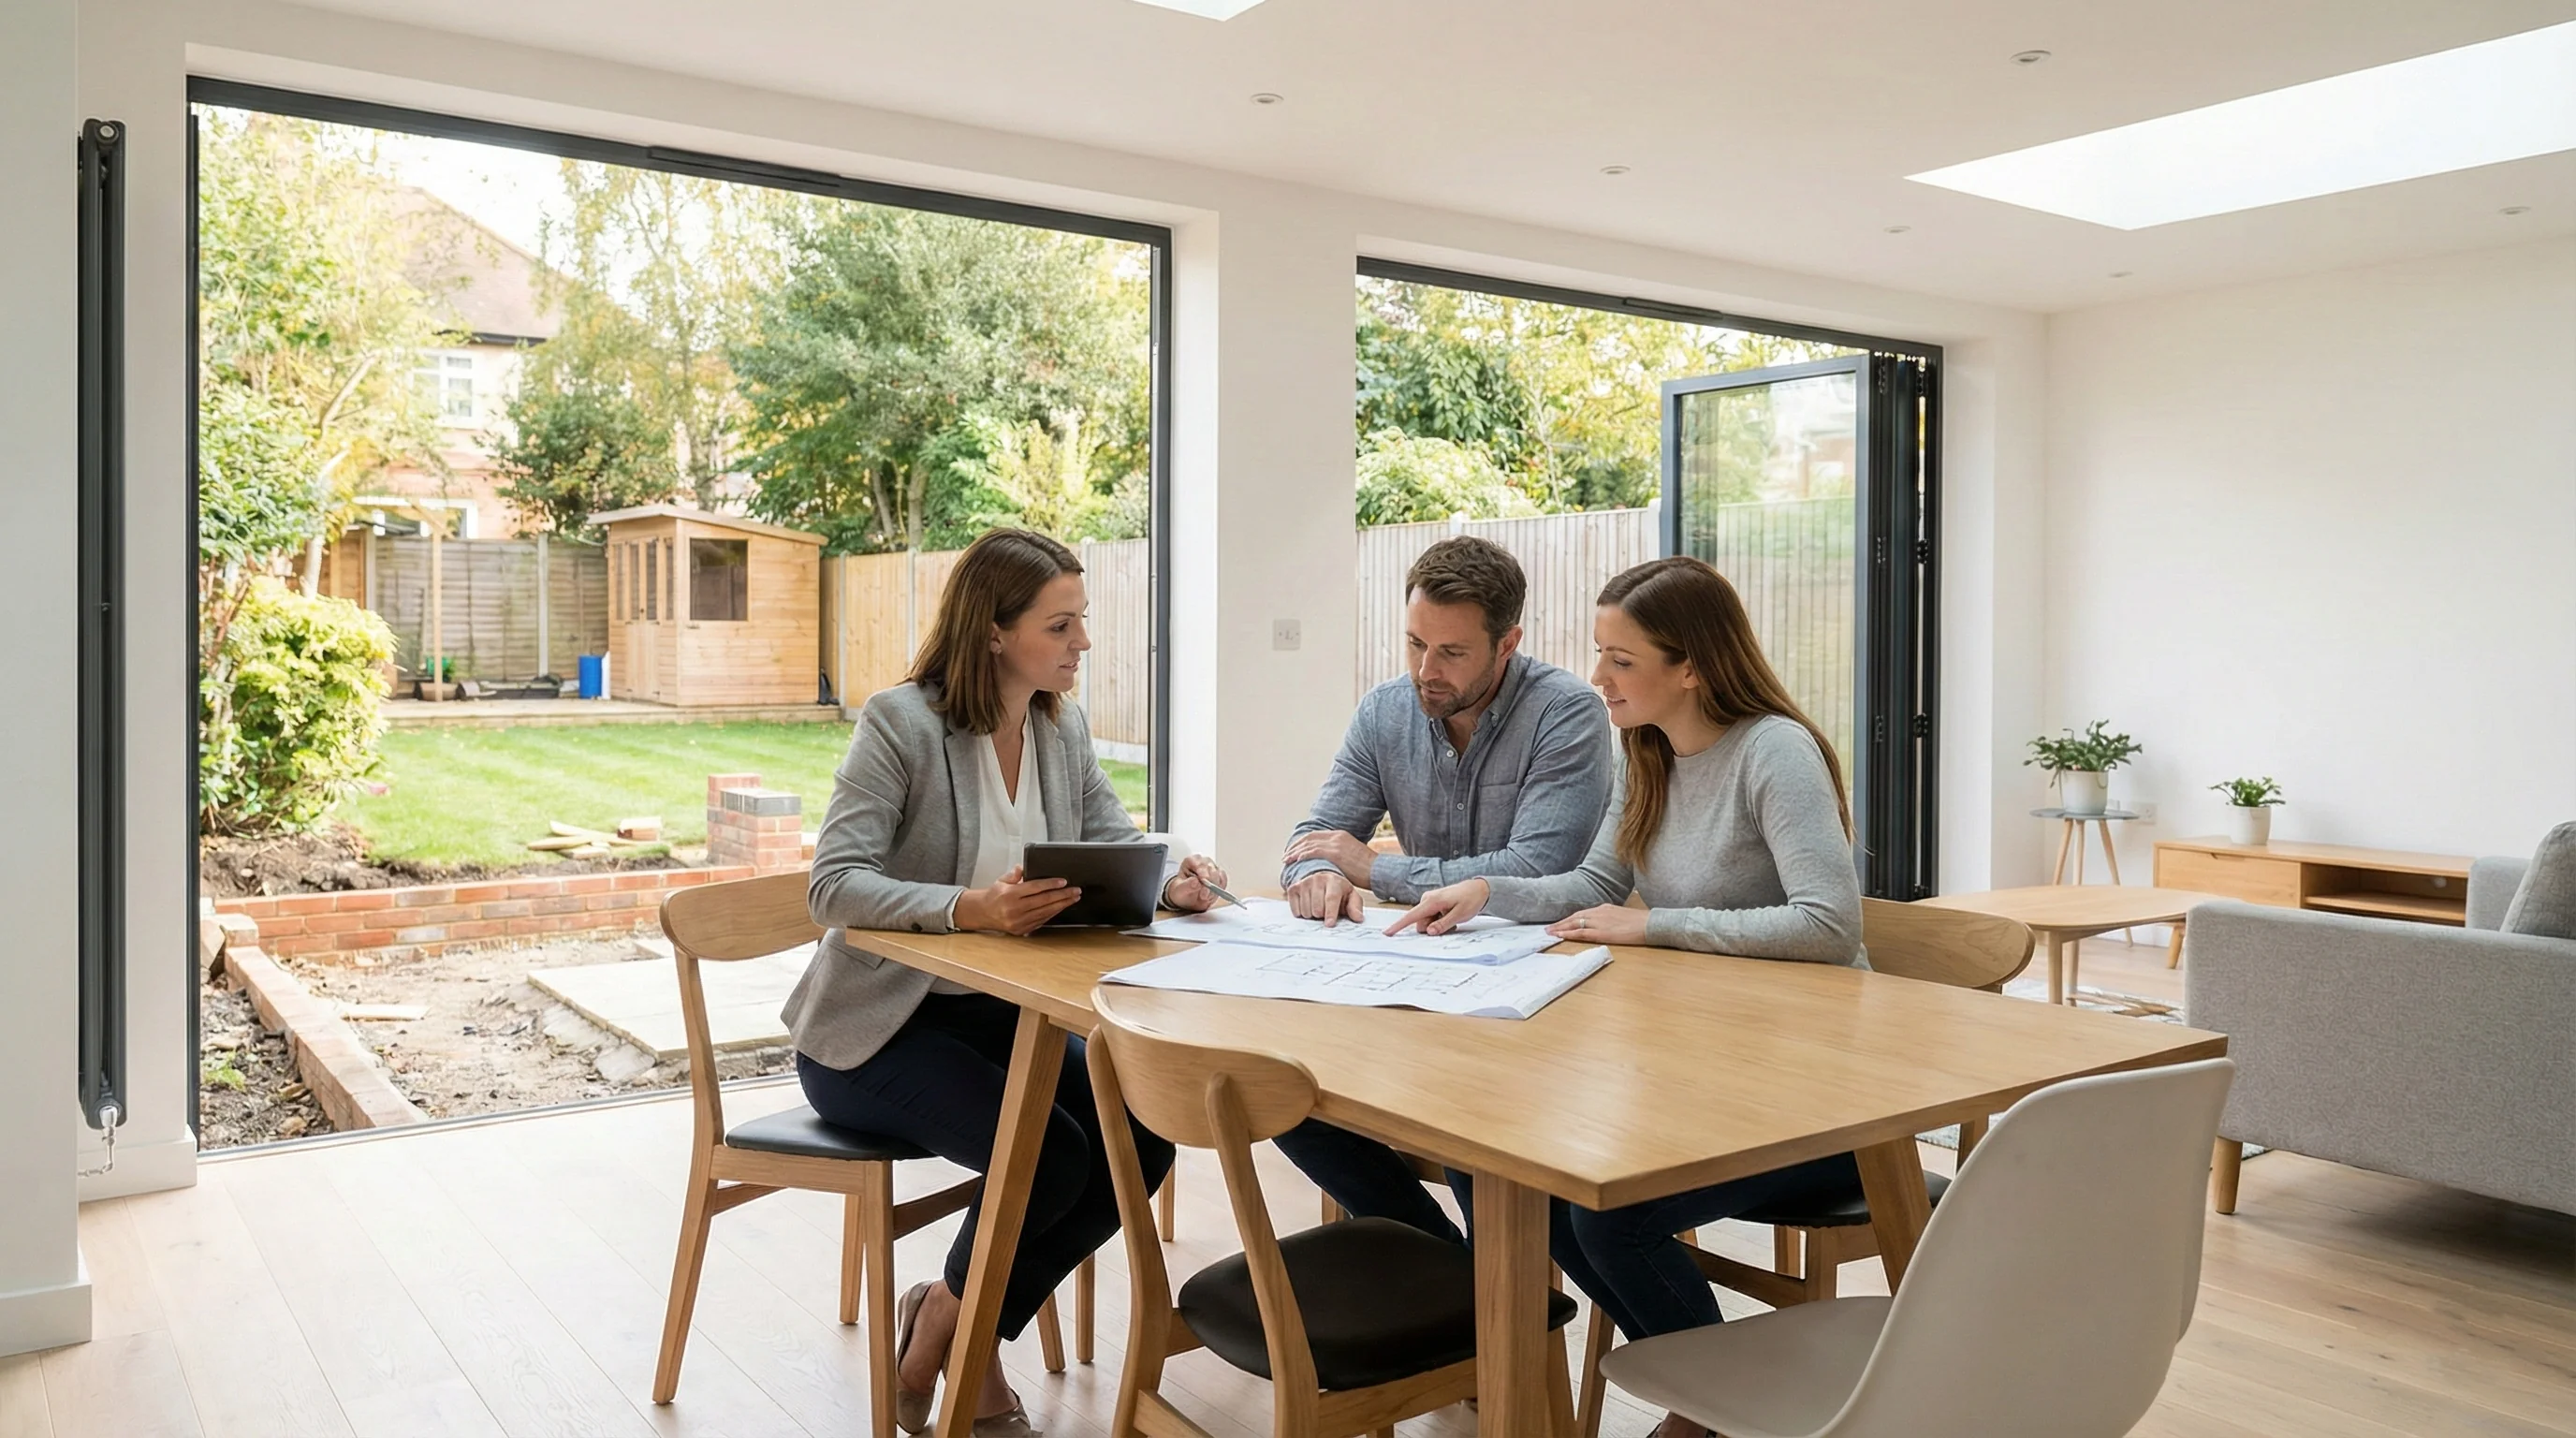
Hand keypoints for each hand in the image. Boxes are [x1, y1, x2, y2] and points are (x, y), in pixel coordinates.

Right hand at [954, 866, 1081, 935]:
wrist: (982, 914)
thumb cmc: (994, 895)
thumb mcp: (1001, 880)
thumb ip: (1014, 874)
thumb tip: (1024, 867)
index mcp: (1010, 895)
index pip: (1035, 888)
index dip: (1051, 884)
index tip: (1064, 881)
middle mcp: (1015, 910)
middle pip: (1044, 901)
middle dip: (1063, 895)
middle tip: (1076, 890)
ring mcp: (1019, 922)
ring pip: (1046, 912)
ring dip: (1062, 905)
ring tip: (1073, 898)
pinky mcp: (1022, 930)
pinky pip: (1042, 921)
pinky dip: (1053, 913)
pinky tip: (1061, 907)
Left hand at [1160, 854, 1230, 912]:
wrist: (1187, 899)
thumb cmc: (1182, 891)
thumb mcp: (1179, 890)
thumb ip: (1187, 886)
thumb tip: (1196, 881)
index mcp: (1191, 861)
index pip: (1199, 863)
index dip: (1203, 873)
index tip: (1203, 883)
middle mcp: (1203, 862)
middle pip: (1211, 869)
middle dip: (1209, 883)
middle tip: (1204, 895)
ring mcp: (1212, 868)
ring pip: (1218, 875)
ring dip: (1214, 888)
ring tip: (1205, 897)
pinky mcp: (1219, 876)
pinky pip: (1223, 881)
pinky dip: (1219, 889)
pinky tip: (1211, 894)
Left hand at [1282, 829, 1376, 886]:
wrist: (1378, 870)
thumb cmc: (1367, 869)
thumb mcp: (1351, 856)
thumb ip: (1339, 855)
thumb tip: (1327, 863)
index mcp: (1340, 835)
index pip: (1315, 836)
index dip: (1302, 843)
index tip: (1294, 851)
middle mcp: (1337, 836)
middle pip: (1309, 838)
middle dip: (1295, 847)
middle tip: (1286, 856)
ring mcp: (1336, 843)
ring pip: (1309, 844)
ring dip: (1296, 852)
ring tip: (1287, 860)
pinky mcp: (1336, 852)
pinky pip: (1315, 851)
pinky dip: (1303, 855)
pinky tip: (1296, 860)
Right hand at [1285, 870, 1364, 925]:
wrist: (1323, 880)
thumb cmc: (1339, 892)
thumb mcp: (1351, 898)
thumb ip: (1355, 908)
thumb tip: (1359, 918)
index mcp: (1334, 881)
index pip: (1331, 898)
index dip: (1330, 912)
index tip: (1330, 924)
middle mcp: (1317, 879)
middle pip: (1317, 908)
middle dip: (1322, 916)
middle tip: (1326, 912)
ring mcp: (1304, 883)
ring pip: (1305, 911)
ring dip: (1312, 916)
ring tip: (1317, 908)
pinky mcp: (1293, 888)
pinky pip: (1295, 911)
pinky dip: (1302, 914)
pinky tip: (1308, 906)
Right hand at [1387, 878, 1490, 935]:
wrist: (1479, 889)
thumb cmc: (1471, 900)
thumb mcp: (1460, 915)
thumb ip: (1443, 924)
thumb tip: (1428, 932)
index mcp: (1432, 901)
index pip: (1411, 916)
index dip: (1399, 926)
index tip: (1387, 933)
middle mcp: (1427, 900)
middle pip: (1421, 924)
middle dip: (1432, 929)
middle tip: (1451, 924)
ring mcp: (1430, 902)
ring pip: (1426, 923)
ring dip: (1437, 925)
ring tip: (1453, 919)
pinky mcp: (1433, 904)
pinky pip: (1431, 918)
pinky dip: (1440, 921)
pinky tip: (1450, 916)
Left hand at [1547, 904, 1648, 945]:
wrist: (1649, 924)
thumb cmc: (1640, 922)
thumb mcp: (1622, 916)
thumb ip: (1611, 919)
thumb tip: (1606, 925)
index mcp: (1604, 908)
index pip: (1582, 913)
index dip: (1569, 919)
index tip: (1560, 923)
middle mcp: (1599, 912)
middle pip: (1574, 917)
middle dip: (1560, 923)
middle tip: (1548, 928)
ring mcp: (1599, 921)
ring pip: (1574, 923)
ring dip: (1560, 928)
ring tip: (1549, 933)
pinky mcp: (1601, 932)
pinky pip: (1581, 933)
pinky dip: (1569, 934)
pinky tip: (1560, 936)